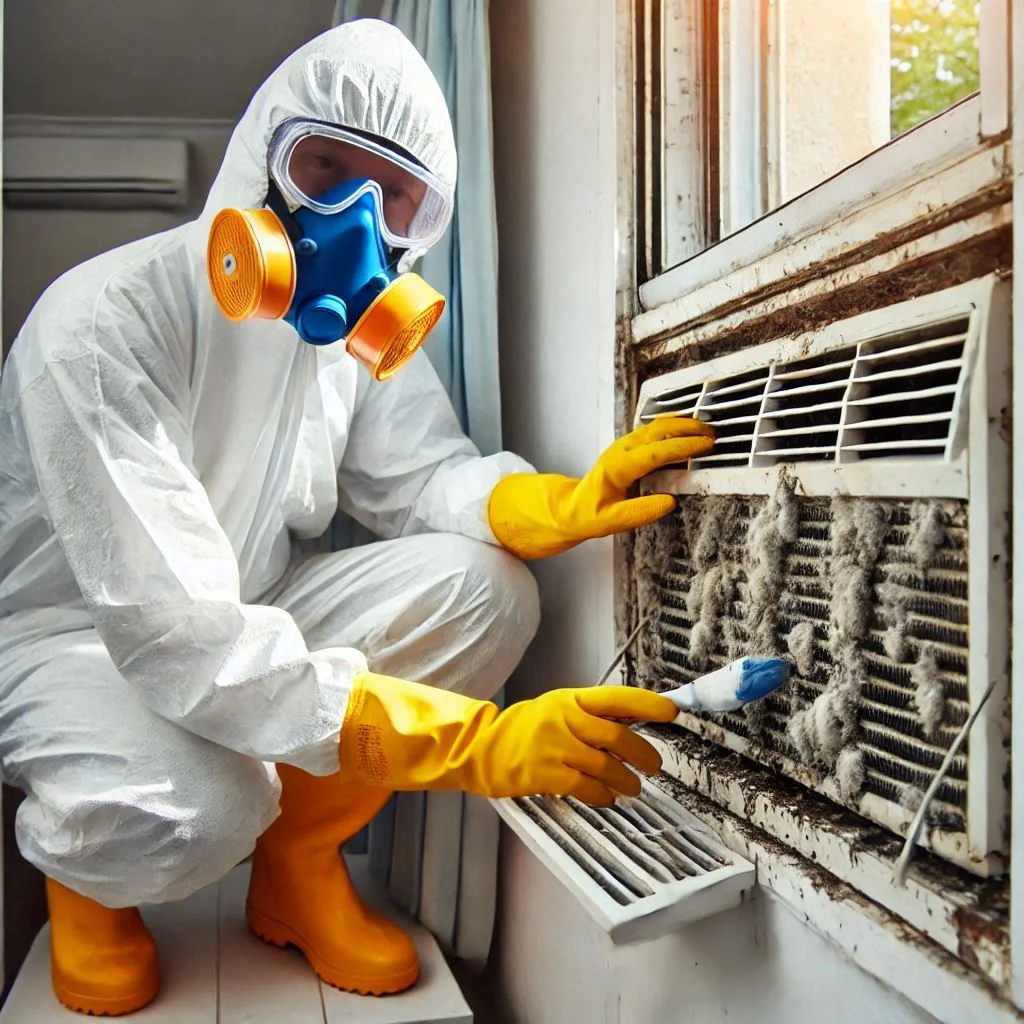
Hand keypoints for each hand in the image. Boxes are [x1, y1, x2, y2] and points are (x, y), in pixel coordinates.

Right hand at [338, 674, 678, 805]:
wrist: (481, 748)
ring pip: (607, 766)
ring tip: (632, 788)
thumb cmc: (524, 729)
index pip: (618, 698)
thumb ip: (591, 715)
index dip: (648, 704)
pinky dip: (603, 796)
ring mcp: (555, 747)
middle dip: (644, 754)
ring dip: (627, 781)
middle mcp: (565, 719)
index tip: (671, 712)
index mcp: (571, 700)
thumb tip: (635, 721)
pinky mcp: (546, 774)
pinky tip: (607, 798)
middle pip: (619, 736)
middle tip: (653, 766)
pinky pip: (587, 787)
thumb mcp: (558, 710)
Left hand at [488, 416, 714, 558]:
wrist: (570, 506)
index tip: (705, 445)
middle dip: (688, 429)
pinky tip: (688, 429)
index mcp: (618, 467)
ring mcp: (624, 445)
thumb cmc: (589, 514)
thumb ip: (639, 512)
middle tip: (713, 435)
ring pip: (656, 426)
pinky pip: (653, 430)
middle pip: (658, 430)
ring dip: (682, 424)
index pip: (656, 452)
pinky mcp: (628, 447)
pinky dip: (673, 427)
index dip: (683, 447)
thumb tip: (669, 502)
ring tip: (707, 429)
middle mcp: (621, 450)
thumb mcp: (611, 521)